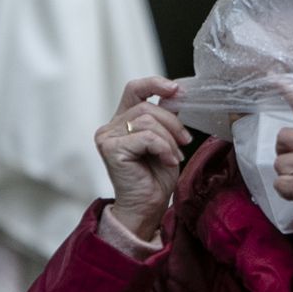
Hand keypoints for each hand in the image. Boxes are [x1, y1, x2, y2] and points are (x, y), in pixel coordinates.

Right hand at [95, 76, 191, 239]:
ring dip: (168, 139)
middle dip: (172, 123)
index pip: (134, 89)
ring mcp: (107, 137)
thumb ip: (165, 120)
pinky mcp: (111, 149)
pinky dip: (163, 148)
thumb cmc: (155, 178)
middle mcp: (110, 127)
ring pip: (147, 121)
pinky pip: (146, 137)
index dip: (155, 84)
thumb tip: (177, 96)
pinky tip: (166, 161)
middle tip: (185, 142)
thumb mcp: (165, 141)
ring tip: (173, 157)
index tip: (177, 89)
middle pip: (146, 106)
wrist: (147, 207)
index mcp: (122, 121)